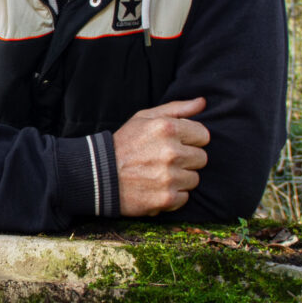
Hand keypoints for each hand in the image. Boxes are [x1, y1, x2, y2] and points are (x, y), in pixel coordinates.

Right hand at [112, 97, 208, 215]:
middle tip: (165, 161)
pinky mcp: (166, 199)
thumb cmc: (124, 144)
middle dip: (187, 160)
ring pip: (194, 179)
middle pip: (201, 158)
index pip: (204, 135)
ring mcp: (169, 177)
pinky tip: (156, 188)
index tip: (176, 144)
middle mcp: (171, 152)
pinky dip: (173, 195)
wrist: (97, 176)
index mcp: (168, 128)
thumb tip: (202, 102)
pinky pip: (185, 197)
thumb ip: (176, 108)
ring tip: (158, 174)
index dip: (191, 140)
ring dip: (180, 178)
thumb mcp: (144, 118)